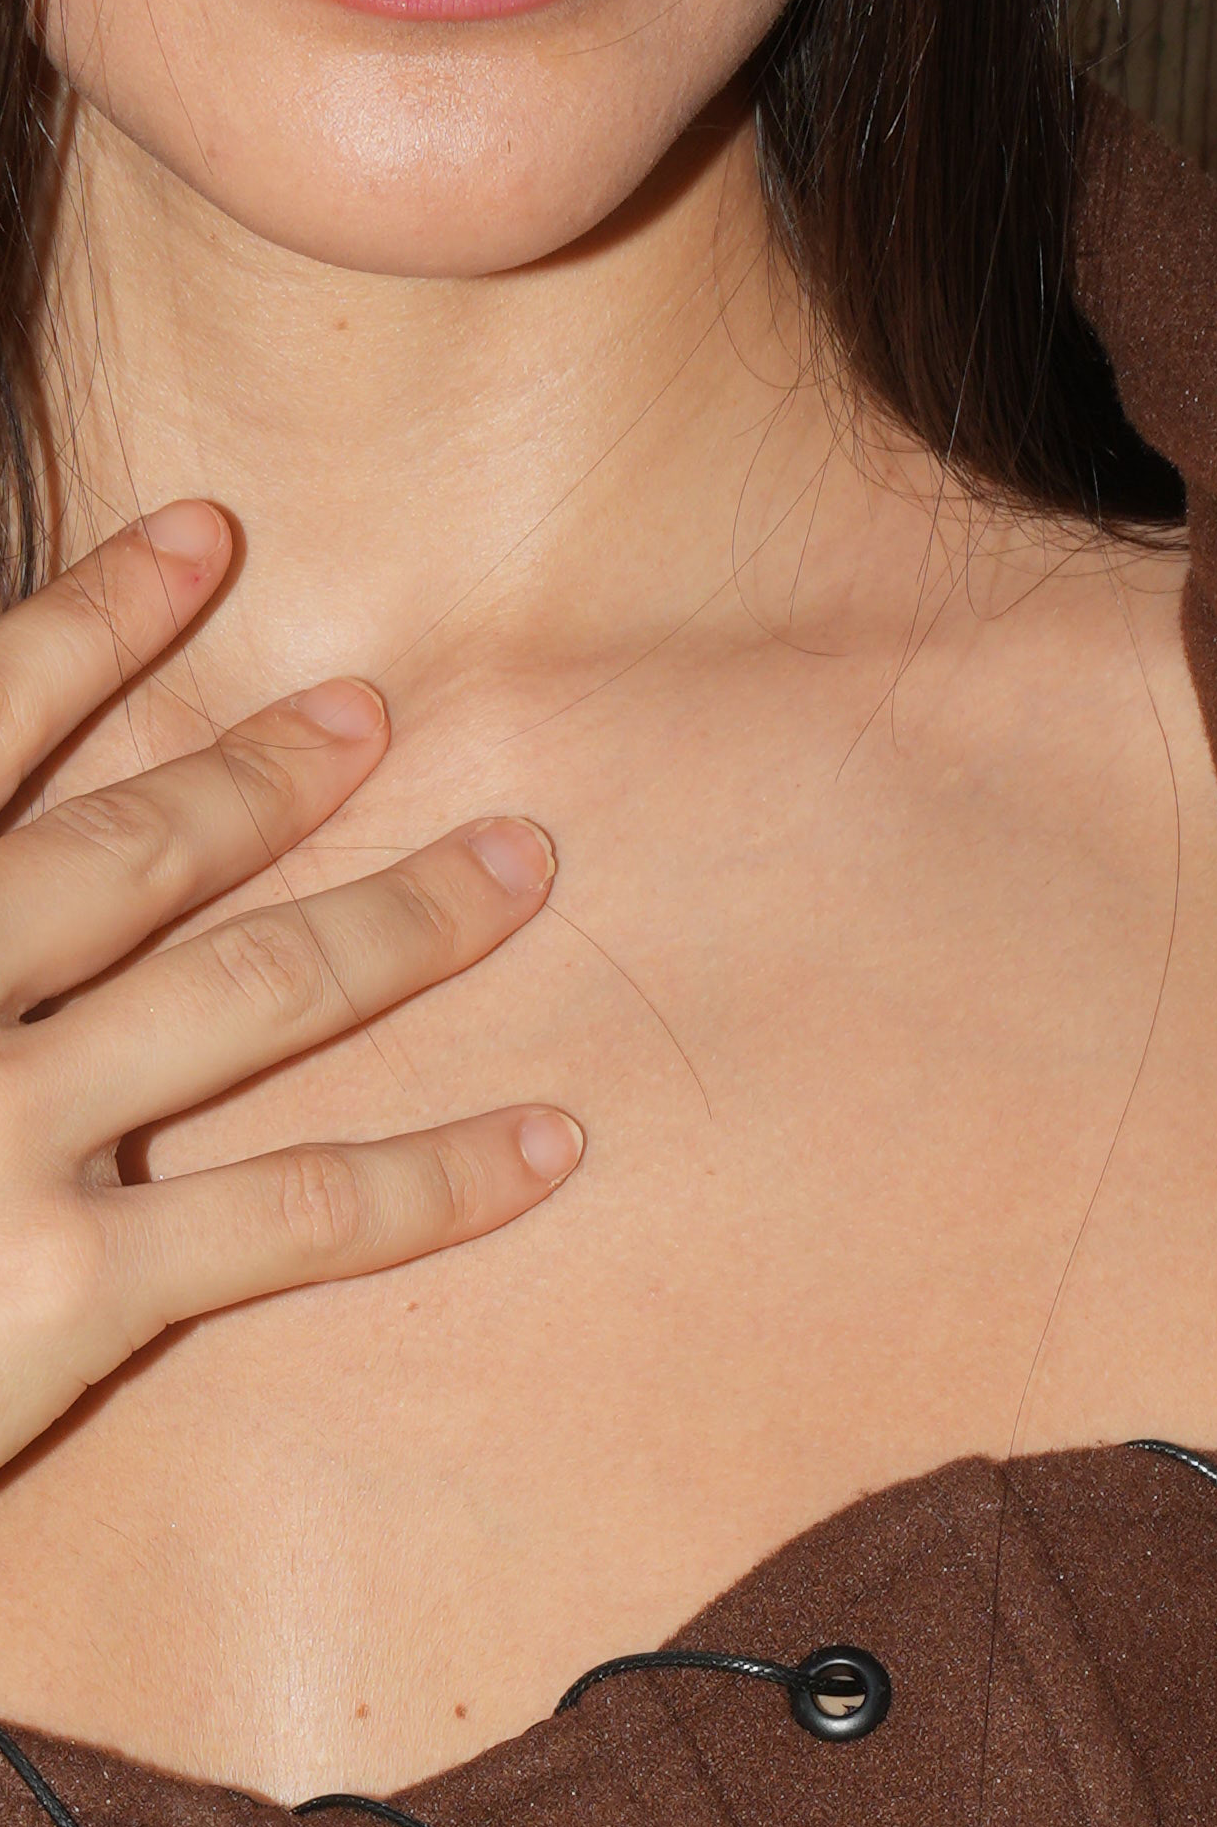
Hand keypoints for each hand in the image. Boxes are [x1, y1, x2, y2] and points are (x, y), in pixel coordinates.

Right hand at [0, 498, 581, 1474]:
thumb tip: (25, 869)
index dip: (94, 620)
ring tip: (520, 866)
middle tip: (377, 716)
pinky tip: (553, 1141)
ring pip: (253, 991)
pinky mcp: (69, 1285)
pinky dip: (441, 1177)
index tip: (202, 541)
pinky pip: (297, 1211)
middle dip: (272, 771)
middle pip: (136, 847)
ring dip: (406, 918)